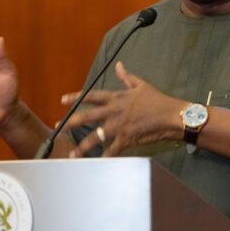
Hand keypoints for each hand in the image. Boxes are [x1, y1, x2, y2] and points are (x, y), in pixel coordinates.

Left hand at [62, 62, 183, 156]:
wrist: (171, 115)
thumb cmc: (157, 100)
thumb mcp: (141, 85)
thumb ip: (126, 77)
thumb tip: (118, 65)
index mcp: (116, 97)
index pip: (91, 96)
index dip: (75, 97)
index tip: (62, 100)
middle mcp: (113, 111)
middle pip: (87, 116)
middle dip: (70, 122)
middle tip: (58, 127)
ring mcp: (118, 126)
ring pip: (95, 137)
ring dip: (82, 147)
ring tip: (72, 155)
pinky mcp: (126, 138)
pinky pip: (112, 150)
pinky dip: (105, 158)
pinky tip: (96, 164)